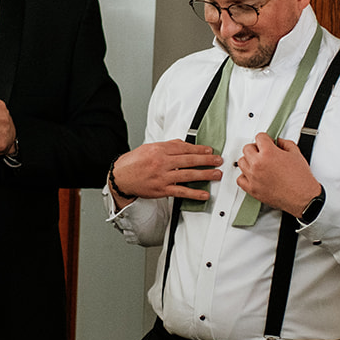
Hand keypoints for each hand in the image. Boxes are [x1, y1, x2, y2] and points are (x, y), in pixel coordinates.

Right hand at [108, 139, 222, 205]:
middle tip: (218, 161)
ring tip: (216, 174)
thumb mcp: (149, 148)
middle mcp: (162, 162)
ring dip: (205, 175)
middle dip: (206, 160)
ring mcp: (163, 177)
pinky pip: (181, 192)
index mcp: (159, 150)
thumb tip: (184, 145)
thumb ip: (167, 146)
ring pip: (188, 175)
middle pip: (189, 160)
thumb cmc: (134, 162)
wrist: (121, 177)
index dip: (199, 149)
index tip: (209, 150)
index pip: (184, 148)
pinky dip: (194, 193)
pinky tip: (204, 194)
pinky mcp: (162, 190)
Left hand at [235, 132, 319, 216]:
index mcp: (269, 153)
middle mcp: (258, 164)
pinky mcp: (252, 189)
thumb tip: (279, 142)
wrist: (302, 197)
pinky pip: (240, 179)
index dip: (265, 139)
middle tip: (262, 152)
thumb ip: (285, 143)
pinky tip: (252, 175)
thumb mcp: (296, 154)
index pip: (259, 137)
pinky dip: (244, 176)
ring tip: (257, 164)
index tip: (267, 142)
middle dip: (256, 148)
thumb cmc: (300, 179)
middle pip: (247, 148)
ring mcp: (253, 177)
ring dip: (248, 161)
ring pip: (241, 162)